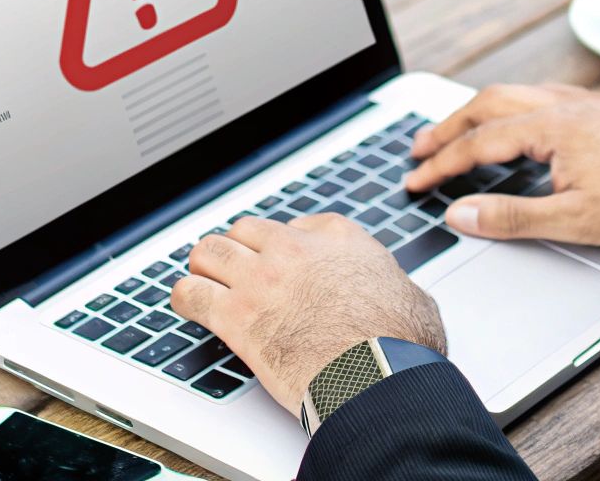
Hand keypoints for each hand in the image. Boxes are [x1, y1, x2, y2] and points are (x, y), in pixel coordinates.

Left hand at [171, 214, 445, 412]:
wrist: (375, 374)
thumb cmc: (398, 344)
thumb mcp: (413, 299)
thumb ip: (396, 287)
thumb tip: (406, 300)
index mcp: (338, 239)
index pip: (294, 225)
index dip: (281, 244)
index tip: (278, 258)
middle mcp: (294, 250)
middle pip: (243, 230)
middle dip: (236, 249)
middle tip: (233, 269)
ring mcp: (260, 279)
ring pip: (208, 251)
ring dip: (205, 267)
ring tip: (205, 282)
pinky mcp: (236, 315)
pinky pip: (190, 294)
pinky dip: (185, 299)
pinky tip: (189, 305)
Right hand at [406, 83, 599, 245]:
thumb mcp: (574, 220)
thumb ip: (511, 217)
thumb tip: (461, 214)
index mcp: (549, 127)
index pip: (477, 143)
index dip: (440, 164)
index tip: (414, 181)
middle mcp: (561, 103)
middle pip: (485, 103)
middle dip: (446, 127)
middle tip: (418, 149)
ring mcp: (580, 101)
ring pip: (511, 93)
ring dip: (474, 112)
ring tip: (453, 133)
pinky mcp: (596, 107)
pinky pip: (536, 95)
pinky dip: (506, 107)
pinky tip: (511, 124)